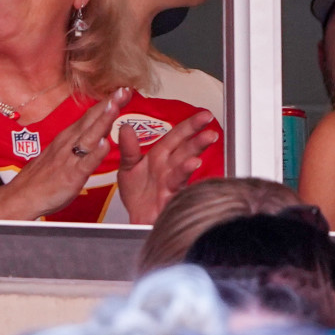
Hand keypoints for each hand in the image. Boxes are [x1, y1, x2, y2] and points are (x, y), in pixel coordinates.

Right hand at [0, 88, 131, 219]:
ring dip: (103, 120)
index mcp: (69, 136)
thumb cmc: (44, 175)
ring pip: (89, 136)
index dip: (108, 102)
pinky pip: (85, 163)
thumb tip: (95, 129)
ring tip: (115, 106)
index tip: (124, 89)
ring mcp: (70, 158)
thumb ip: (78, 139)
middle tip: (125, 89)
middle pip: (92, 119)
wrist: (23, 195)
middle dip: (110, 104)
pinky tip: (105, 143)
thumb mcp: (62, 151)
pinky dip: (95, 153)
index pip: (91, 115)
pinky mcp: (71, 175)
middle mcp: (70, 142)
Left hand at [118, 109, 218, 224]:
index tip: (205, 115)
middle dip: (199, 137)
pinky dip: (184, 175)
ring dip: (195, 154)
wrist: (136, 219)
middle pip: (186, 149)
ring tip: (207, 140)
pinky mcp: (168, 198)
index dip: (190, 125)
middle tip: (210, 124)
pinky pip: (177, 186)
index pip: (177, 136)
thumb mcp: (128, 167)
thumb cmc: (137, 195)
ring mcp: (171, 183)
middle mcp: (169, 168)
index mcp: (160, 156)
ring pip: (185, 166)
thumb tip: (125, 127)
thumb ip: (128, 148)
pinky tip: (193, 165)